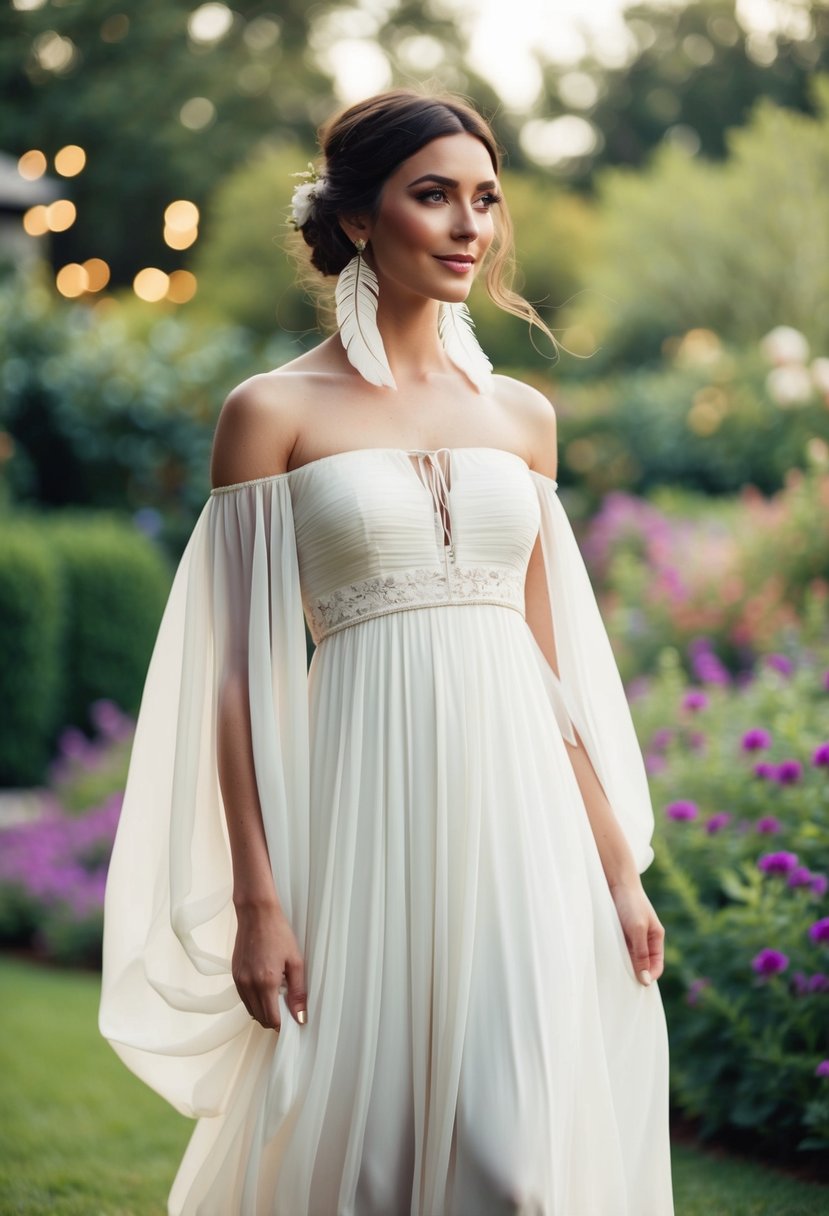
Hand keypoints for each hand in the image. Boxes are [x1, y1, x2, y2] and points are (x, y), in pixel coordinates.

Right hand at [231, 901, 307, 1030]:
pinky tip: (265, 988)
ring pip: (250, 1010)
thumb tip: (300, 1017)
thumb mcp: (295, 961)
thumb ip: (298, 992)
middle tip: (285, 1009)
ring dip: (262, 1011)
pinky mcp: (234, 975)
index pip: (271, 1019)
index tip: (291, 1020)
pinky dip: (253, 1001)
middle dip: (272, 1020)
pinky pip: (243, 998)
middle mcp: (249, 985)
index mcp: (266, 982)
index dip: (282, 1024)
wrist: (256, 914)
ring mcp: (239, 980)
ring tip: (276, 997)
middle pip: (259, 1018)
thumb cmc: (278, 934)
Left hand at [608, 879, 664, 985]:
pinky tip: (609, 959)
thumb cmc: (630, 904)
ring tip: (615, 972)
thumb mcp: (637, 931)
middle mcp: (646, 938)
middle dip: (636, 973)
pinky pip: (621, 949)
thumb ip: (641, 955)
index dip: (649, 977)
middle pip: (644, 964)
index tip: (637, 985)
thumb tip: (646, 981)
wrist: (616, 882)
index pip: (657, 966)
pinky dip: (617, 955)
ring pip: (631, 957)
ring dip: (625, 964)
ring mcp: (633, 935)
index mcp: (656, 938)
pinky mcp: (621, 931)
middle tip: (623, 982)